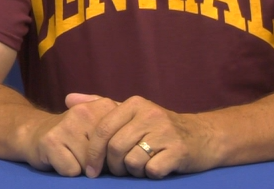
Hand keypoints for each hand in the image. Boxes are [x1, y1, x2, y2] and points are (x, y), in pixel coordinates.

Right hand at [22, 93, 118, 175]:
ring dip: (83, 168)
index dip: (116, 156)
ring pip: (89, 164)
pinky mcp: (51, 141)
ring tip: (73, 156)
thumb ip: (122, 128)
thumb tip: (141, 148)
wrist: (34, 132)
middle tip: (87, 156)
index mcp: (102, 106)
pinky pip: (72, 170)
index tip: (108, 155)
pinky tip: (61, 159)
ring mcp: (66, 125)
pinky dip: (68, 171)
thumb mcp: (100, 125)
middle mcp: (84, 112)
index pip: (122, 143)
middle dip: (100, 163)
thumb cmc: (74, 135)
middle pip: (107, 155)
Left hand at [82, 95, 215, 178]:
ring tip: (140, 167)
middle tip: (117, 172)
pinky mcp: (179, 150)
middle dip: (112, 166)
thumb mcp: (132, 112)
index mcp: (134, 104)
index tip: (90, 170)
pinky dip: (149, 174)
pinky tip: (156, 168)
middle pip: (115, 147)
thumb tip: (68, 99)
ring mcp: (165, 132)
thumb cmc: (160, 128)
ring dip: (132, 171)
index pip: (102, 129)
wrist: (205, 136)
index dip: (93, 152)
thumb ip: (100, 105)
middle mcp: (149, 114)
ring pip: (132, 160)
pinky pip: (151, 170)